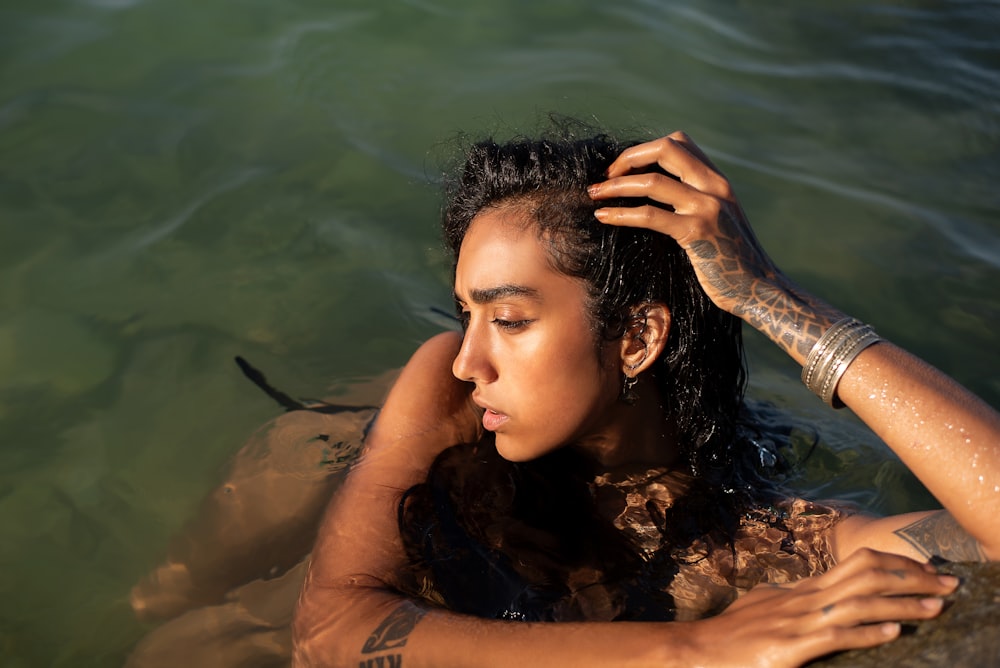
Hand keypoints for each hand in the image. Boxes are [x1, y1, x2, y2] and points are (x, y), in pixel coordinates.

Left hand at [588, 132, 839, 360]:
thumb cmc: (731, 262)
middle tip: (604, 177)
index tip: (623, 169)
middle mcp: (715, 186)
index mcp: (718, 181)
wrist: (759, 290)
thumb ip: (694, 203)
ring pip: (653, 181)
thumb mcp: (717, 221)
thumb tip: (657, 199)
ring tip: (594, 195)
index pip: (679, 142)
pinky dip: (621, 213)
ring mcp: (707, 207)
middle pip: (666, 148)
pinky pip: (651, 215)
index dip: (645, 150)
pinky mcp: (697, 232)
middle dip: (628, 158)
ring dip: (616, 185)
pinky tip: (603, 217)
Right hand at [684, 548, 958, 667]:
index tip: (927, 571)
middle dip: (911, 578)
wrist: (697, 651)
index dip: (897, 564)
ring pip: (857, 604)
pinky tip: (891, 633)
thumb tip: (805, 592)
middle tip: (947, 584)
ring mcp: (796, 622)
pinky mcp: (789, 649)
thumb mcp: (762, 607)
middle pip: (865, 575)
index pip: (857, 564)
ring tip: (934, 608)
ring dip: (900, 604)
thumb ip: (788, 599)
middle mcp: (803, 600)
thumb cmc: (729, 636)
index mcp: (801, 591)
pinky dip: (866, 633)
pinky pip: (833, 636)